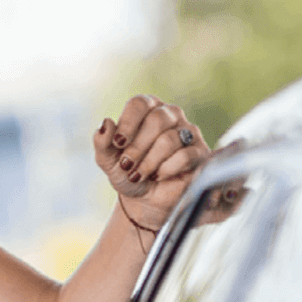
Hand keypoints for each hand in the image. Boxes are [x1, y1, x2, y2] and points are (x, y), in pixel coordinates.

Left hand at [94, 95, 209, 232]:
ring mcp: (187, 132)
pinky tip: (158, 176)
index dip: (128, 123)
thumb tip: (105, 123)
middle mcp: (170, 115)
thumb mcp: (108, 160)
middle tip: (127, 165)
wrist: (143, 198)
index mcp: (147, 109)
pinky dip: (166, 170)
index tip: (118, 143)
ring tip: (139, 175)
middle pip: (157, 120)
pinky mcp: (199, 152)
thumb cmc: (127, 172)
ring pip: (170, 140)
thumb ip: (102, 142)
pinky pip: (185, 156)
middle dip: (138, 147)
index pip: (140, 103)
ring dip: (149, 162)